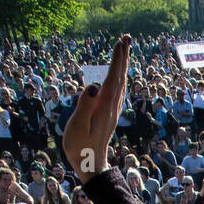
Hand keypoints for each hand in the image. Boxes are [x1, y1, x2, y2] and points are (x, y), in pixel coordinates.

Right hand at [64, 35, 130, 181]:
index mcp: (104, 108)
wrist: (90, 165)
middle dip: (123, 57)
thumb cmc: (79, 148)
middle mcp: (112, 107)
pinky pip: (118, 91)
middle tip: (126, 38)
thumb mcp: (77, 127)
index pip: (113, 79)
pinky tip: (120, 74)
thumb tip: (94, 86)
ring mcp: (113, 111)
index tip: (120, 43)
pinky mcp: (110, 114)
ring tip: (123, 49)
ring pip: (121, 83)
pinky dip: (120, 77)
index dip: (117, 61)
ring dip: (123, 65)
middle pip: (120, 78)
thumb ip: (85, 106)